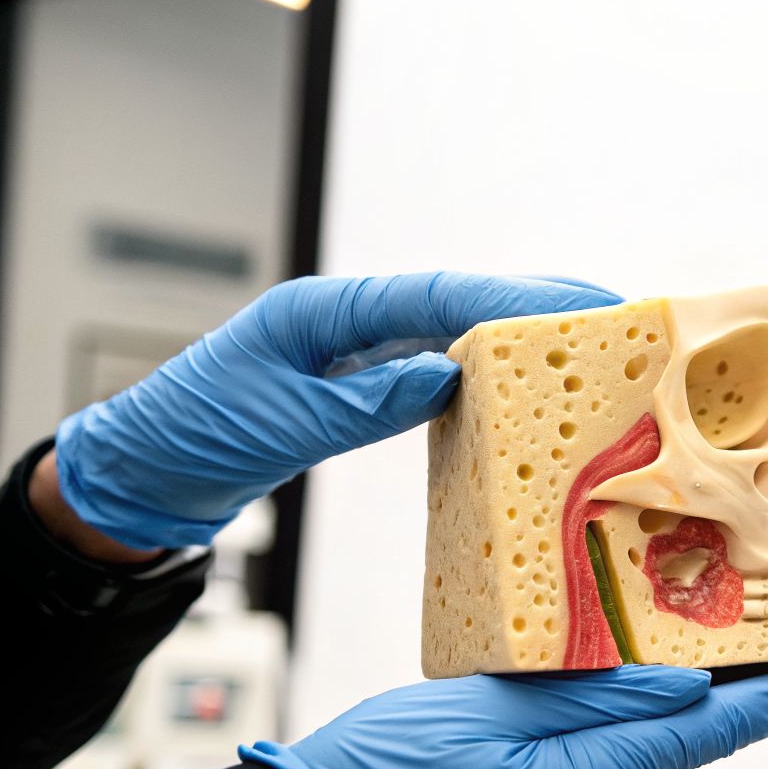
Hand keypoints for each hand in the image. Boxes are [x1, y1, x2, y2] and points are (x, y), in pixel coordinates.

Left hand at [54, 272, 621, 549]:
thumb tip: (446, 375)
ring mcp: (360, 350)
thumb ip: (363, 400)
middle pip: (461, 300)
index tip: (582, 302)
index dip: (515, 296)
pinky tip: (533, 388)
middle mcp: (350, 320)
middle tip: (621, 316)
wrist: (146, 474)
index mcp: (325, 311)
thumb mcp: (277, 422)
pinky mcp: (364, 384)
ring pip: (459, 332)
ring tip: (597, 347)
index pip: (437, 294)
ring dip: (525, 336)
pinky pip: (442, 370)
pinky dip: (490, 375)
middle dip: (541, 304)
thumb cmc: (192, 439)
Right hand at [241, 654, 767, 768]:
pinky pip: (621, 739)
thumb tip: (693, 687)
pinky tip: (657, 661)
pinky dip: (653, 698)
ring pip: (665, 729)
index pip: (735, 724)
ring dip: (712, 683)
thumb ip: (603, 693)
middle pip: (710, 725)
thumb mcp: (502, 713)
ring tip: (748, 622)